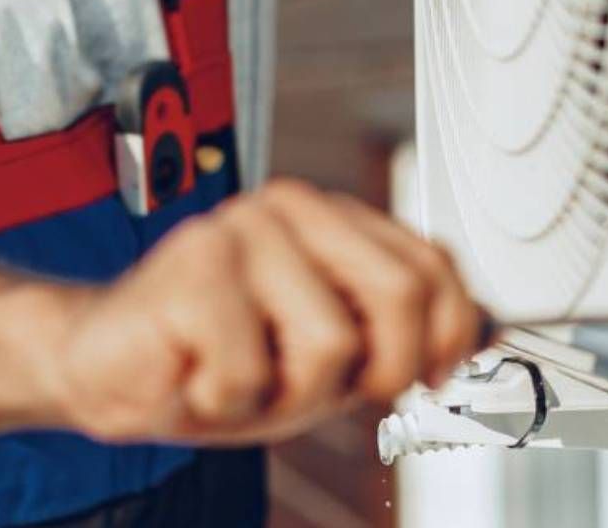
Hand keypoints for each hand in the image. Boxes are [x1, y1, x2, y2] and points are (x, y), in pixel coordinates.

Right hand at [43, 178, 486, 445]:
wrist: (110, 371)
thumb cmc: (218, 361)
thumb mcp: (331, 354)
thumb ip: (402, 331)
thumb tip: (497, 332)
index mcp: (332, 216)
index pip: (434, 267)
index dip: (445, 339)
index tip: (413, 379)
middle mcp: (289, 206)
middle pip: (400, 293)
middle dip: (370, 370)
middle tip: (310, 386)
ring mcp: (239, 228)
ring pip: (329, 344)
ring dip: (285, 392)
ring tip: (240, 372)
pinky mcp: (192, 266)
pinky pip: (253, 373)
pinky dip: (228, 400)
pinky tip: (197, 372)